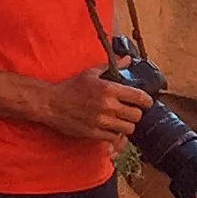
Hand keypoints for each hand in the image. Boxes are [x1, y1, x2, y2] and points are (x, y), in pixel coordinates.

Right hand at [36, 70, 151, 142]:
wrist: (50, 103)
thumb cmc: (70, 87)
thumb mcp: (91, 73)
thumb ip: (112, 67)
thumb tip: (128, 59)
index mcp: (109, 89)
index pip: (140, 97)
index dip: (146, 101)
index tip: (145, 102)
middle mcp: (108, 106)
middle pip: (137, 115)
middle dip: (136, 113)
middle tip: (130, 111)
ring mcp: (101, 121)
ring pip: (128, 128)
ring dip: (126, 125)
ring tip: (121, 121)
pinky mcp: (93, 133)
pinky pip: (114, 138)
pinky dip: (115, 134)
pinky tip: (110, 129)